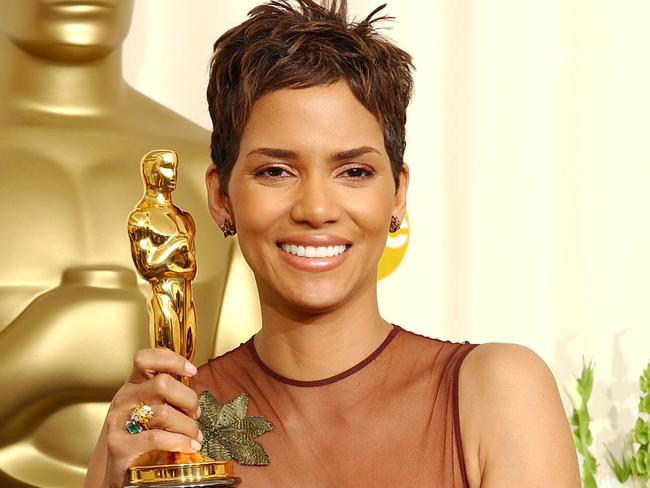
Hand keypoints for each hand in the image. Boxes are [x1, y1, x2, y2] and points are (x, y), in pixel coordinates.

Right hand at [100, 348, 201, 487]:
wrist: (121, 473)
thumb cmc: (143, 438)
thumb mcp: (153, 411)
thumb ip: (169, 398)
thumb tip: (196, 395)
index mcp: (133, 386)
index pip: (145, 359)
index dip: (172, 360)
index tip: (192, 371)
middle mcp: (124, 399)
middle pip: (162, 384)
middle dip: (188, 399)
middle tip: (196, 414)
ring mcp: (119, 422)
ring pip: (164, 412)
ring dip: (188, 426)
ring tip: (194, 435)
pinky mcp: (119, 445)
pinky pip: (157, 437)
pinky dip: (180, 441)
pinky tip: (189, 446)